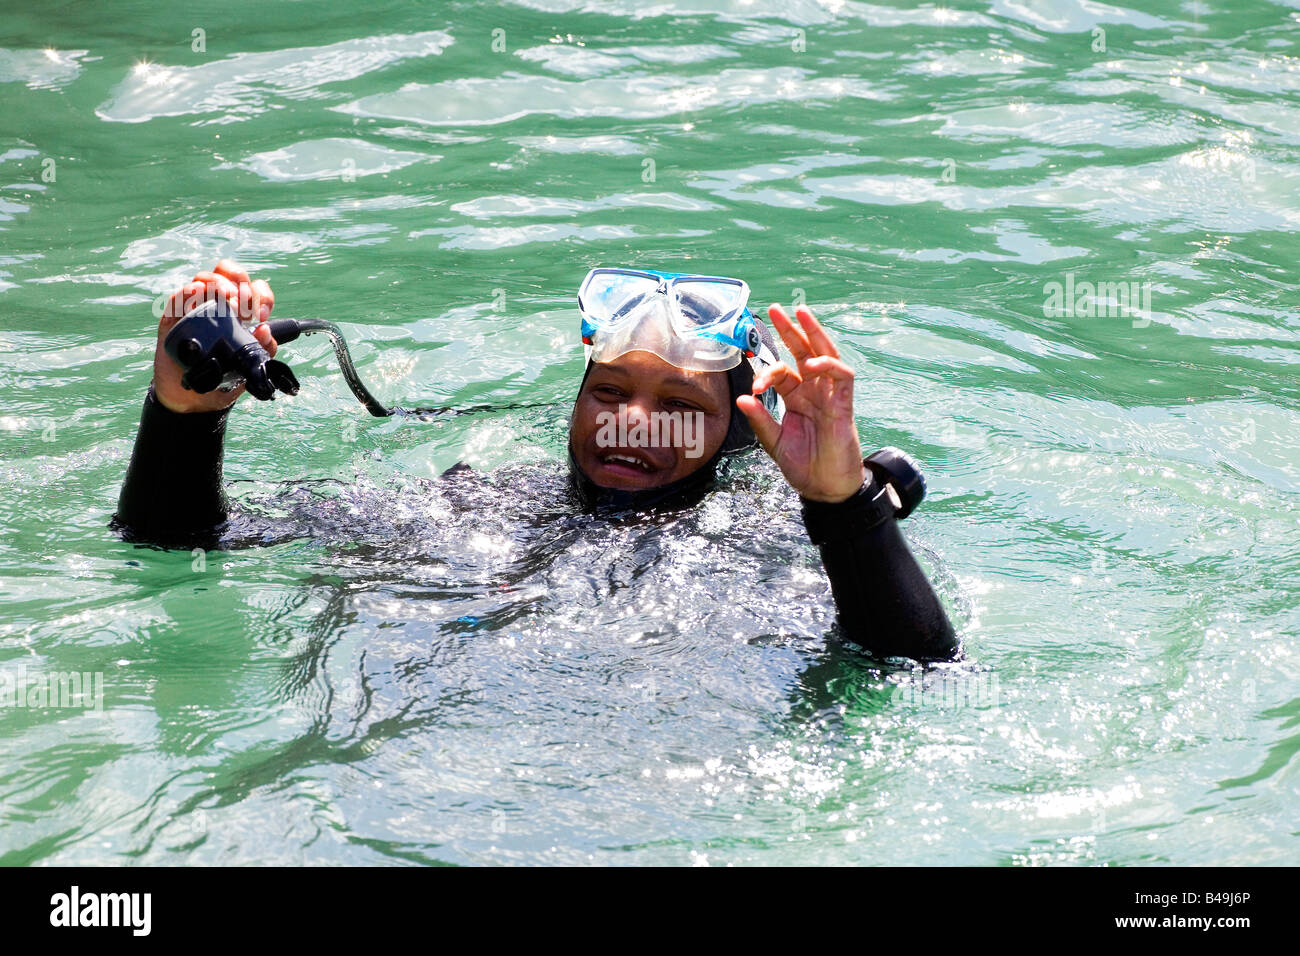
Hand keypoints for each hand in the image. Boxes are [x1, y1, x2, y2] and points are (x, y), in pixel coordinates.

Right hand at [152, 259, 277, 412]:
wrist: (192, 400)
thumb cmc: (222, 380)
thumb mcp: (248, 368)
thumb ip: (261, 350)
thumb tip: (266, 330)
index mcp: (241, 315)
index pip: (254, 290)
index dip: (261, 295)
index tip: (261, 314)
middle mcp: (218, 306)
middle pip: (228, 274)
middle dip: (239, 282)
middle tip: (242, 305)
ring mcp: (194, 310)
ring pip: (204, 280)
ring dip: (217, 284)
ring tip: (225, 299)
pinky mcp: (173, 319)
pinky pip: (178, 298)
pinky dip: (187, 291)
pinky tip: (196, 292)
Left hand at [736, 304, 867, 502]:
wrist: (825, 488)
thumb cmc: (803, 465)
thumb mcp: (774, 441)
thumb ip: (760, 419)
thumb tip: (741, 398)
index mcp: (796, 397)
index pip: (782, 372)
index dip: (767, 373)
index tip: (756, 387)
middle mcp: (814, 391)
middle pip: (804, 352)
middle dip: (791, 330)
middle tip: (776, 309)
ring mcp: (830, 396)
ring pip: (826, 355)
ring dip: (814, 334)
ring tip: (802, 314)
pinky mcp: (844, 405)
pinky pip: (843, 377)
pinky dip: (830, 365)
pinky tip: (814, 362)